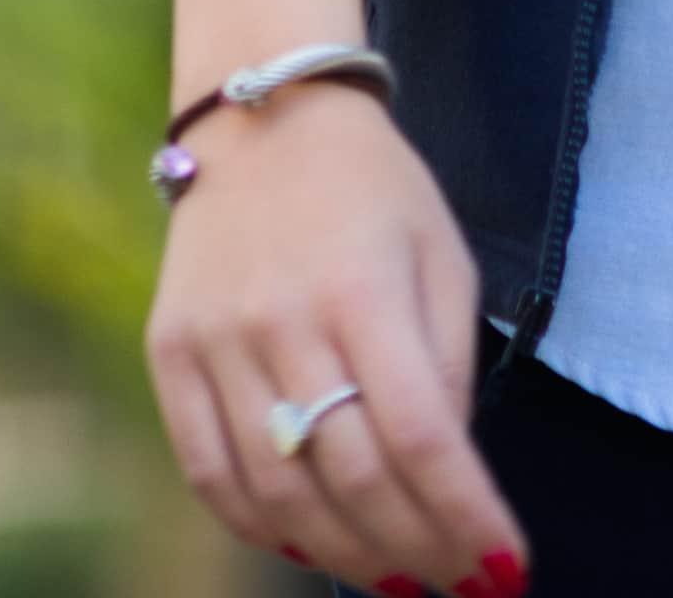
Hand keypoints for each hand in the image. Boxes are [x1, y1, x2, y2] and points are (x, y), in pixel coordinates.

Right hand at [142, 77, 527, 596]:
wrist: (262, 120)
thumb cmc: (375, 190)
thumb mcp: (443, 254)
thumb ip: (446, 363)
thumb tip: (448, 468)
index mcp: (366, 291)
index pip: (421, 437)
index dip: (464, 516)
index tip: (505, 568)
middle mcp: (284, 322)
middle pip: (350, 477)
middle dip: (414, 548)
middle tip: (456, 585)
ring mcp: (216, 344)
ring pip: (277, 491)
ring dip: (343, 554)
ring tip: (394, 578)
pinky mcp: (167, 356)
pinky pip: (208, 472)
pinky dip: (261, 527)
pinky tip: (311, 547)